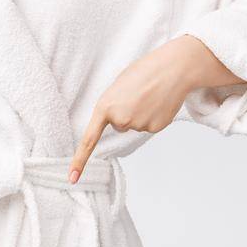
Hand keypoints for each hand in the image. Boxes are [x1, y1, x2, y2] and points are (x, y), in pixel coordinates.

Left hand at [68, 35, 243, 181]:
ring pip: (136, 125)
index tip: (73, 178)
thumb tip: (120, 120)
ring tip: (151, 94)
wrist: (174, 68)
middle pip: (120, 125)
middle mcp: (120, 120)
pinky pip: (149, 125)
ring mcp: (138, 125)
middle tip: (138, 93)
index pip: (89, 139)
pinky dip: (154, 116)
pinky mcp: (155, 128)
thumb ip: (113, 104)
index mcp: (105, 106)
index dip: (79, 160)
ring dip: (142, 112)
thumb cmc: (146, 71)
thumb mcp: (120, 84)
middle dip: (127, 112)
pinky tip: (160, 102)